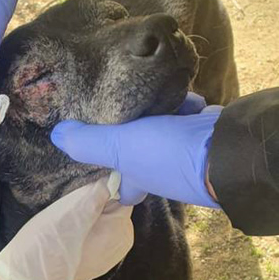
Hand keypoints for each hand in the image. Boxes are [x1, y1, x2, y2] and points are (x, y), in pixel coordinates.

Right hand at [0, 179, 132, 279]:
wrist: (30, 278)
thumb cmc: (50, 243)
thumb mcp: (73, 210)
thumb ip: (98, 192)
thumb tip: (115, 176)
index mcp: (121, 228)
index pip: (121, 193)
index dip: (103, 184)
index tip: (84, 184)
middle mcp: (122, 241)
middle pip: (113, 205)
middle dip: (95, 199)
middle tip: (72, 201)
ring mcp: (110, 252)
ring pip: (103, 217)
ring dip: (88, 211)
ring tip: (68, 214)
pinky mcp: (97, 257)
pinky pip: (96, 231)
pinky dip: (85, 225)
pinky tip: (68, 227)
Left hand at [51, 93, 223, 206]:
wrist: (223, 145)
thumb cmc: (164, 153)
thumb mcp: (119, 147)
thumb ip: (87, 142)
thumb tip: (56, 136)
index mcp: (138, 177)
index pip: (120, 188)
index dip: (109, 182)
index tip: (94, 167)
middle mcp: (159, 166)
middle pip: (138, 149)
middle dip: (128, 132)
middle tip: (111, 110)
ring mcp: (182, 147)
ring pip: (160, 125)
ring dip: (153, 109)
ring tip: (139, 91)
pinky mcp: (200, 126)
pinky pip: (184, 109)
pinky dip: (181, 101)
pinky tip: (174, 91)